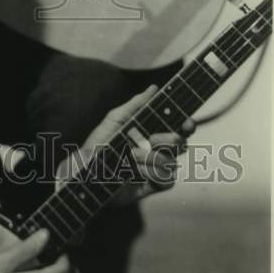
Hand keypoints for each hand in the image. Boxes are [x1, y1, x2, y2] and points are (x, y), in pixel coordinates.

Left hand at [57, 86, 194, 204]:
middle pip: (180, 143)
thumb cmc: (98, 144)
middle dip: (169, 140)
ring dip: (152, 158)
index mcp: (150, 131)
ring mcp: (156, 168)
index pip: (177, 127)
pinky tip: (137, 172)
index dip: (187, 124)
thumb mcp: (115, 120)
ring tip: (132, 156)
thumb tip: (154, 88)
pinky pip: (167, 180)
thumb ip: (136, 104)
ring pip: (172, 162)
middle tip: (152, 139)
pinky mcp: (153, 185)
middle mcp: (156, 149)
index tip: (186, 123)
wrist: (87, 172)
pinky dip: (152, 174)